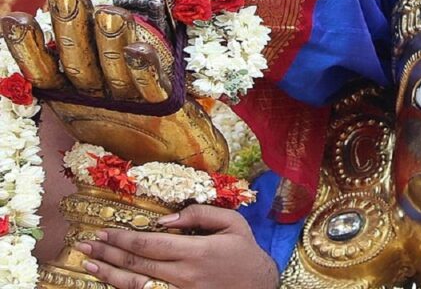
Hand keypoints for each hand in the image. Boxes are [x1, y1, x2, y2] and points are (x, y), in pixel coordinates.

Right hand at [0, 0, 226, 170]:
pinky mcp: (165, 108)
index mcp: (73, 92)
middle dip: (72, 28)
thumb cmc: (133, 112)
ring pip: (114, 71)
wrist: (179, 155)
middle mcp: (96, 99)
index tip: (13, 19)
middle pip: (79, 63)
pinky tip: (140, 50)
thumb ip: (81, 50)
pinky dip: (146, 70)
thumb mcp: (100, 81)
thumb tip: (66, 5)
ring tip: (109, 13)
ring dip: (111, 43)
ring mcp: (129, 105)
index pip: (44, 69)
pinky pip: (153, 87)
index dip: (28, 47)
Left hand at [78, 205, 277, 288]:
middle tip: (86, 244)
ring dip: (109, 273)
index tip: (104, 231)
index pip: (150, 243)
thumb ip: (200, 214)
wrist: (258, 287)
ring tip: (90, 263)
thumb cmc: (245, 253)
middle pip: (137, 263)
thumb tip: (165, 218)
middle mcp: (184, 274)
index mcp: (196, 251)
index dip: (123, 238)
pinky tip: (111, 281)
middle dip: (108, 252)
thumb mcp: (233, 223)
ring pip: (136, 284)